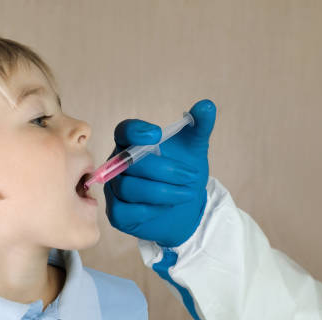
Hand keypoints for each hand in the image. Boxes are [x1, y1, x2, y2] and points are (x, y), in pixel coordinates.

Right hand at [104, 99, 215, 247]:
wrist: (186, 209)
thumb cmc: (184, 174)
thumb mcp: (195, 149)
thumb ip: (200, 126)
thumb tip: (208, 105)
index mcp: (131, 143)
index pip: (123, 131)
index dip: (136, 132)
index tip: (157, 135)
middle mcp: (117, 164)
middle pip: (129, 163)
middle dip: (165, 170)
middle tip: (191, 176)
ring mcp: (113, 189)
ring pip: (129, 188)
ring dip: (163, 192)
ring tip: (187, 193)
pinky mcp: (117, 214)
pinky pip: (127, 211)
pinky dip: (151, 209)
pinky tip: (167, 207)